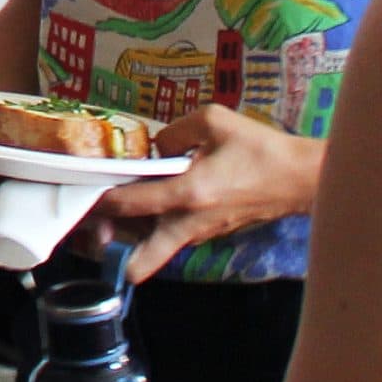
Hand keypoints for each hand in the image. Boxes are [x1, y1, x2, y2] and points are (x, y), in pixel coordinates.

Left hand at [92, 101, 324, 282]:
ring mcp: (201, 235)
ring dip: (131, 240)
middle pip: (142, 260)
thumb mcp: (215, 121)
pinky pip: (172, 239)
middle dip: (111, 250)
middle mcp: (191, 224)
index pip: (131, 204)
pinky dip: (154, 230)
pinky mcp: (210, 235)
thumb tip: (156, 147)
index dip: (100, 200)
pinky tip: (147, 206)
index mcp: (189, 194)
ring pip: (155, 251)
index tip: (80, 191)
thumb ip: (175, 131)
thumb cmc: (261, 149)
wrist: (301, 179)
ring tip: (109, 218)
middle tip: (92, 230)